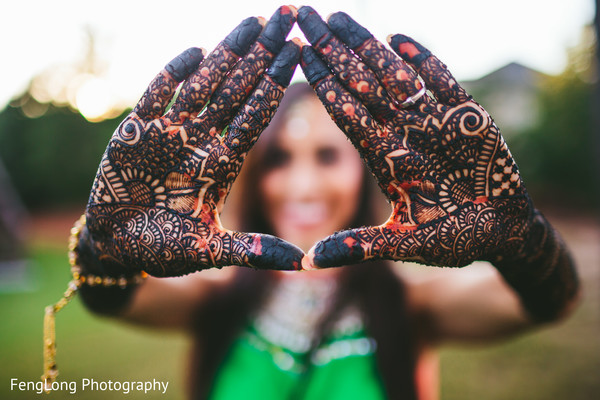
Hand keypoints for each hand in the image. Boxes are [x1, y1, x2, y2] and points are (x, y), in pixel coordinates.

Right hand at [83, 7, 303, 276]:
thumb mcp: (210, 250)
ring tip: (253, 22)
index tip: (299, 52)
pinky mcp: (134, 131)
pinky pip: (155, 97)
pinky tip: (196, 52)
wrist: (116, 247)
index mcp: (222, 164)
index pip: (255, 116)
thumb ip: (253, 252)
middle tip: (287, 16)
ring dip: (226, 53)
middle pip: (237, 90)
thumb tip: (303, 265)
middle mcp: (200, 142)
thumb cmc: (162, 250)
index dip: (276, 84)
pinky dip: (172, 76)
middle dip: (261, 54)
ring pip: (202, 85)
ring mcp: (168, 133)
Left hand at [297, 7, 532, 268]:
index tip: (298, 56)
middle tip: (305, 17)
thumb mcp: (408, 244)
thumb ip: (362, 247)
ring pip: (397, 78)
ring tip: (340, 16)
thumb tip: (308, 262)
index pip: (348, 116)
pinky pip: (443, 83)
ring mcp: (435, 123)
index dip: (324, 86)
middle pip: (364, 86)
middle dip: (334, 52)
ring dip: (369, 47)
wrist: (503, 231)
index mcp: (387, 160)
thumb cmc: (455, 240)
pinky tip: (397, 38)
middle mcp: (405, 135)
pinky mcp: (467, 117)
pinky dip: (424, 60)